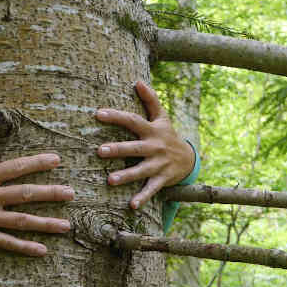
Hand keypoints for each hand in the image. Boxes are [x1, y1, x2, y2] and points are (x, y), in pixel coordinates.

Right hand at [0, 115, 73, 254]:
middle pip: (25, 194)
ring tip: (66, 226)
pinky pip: (5, 243)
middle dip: (51, 193)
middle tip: (72, 193)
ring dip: (45, 223)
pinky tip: (42, 251)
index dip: (37, 163)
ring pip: (21, 221)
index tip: (56, 160)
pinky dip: (24, 248)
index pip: (15, 167)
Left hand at [96, 81, 195, 208]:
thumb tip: (137, 80)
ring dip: (126, 176)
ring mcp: (158, 165)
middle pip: (135, 148)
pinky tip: (131, 205)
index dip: (117, 117)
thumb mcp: (161, 117)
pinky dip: (142, 198)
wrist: (189, 159)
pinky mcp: (162, 179)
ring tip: (110, 180)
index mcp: (151, 131)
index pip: (133, 121)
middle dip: (118, 149)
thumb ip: (150, 99)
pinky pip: (151, 189)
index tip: (98, 113)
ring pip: (141, 171)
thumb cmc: (167, 135)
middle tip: (100, 151)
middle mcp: (154, 147)